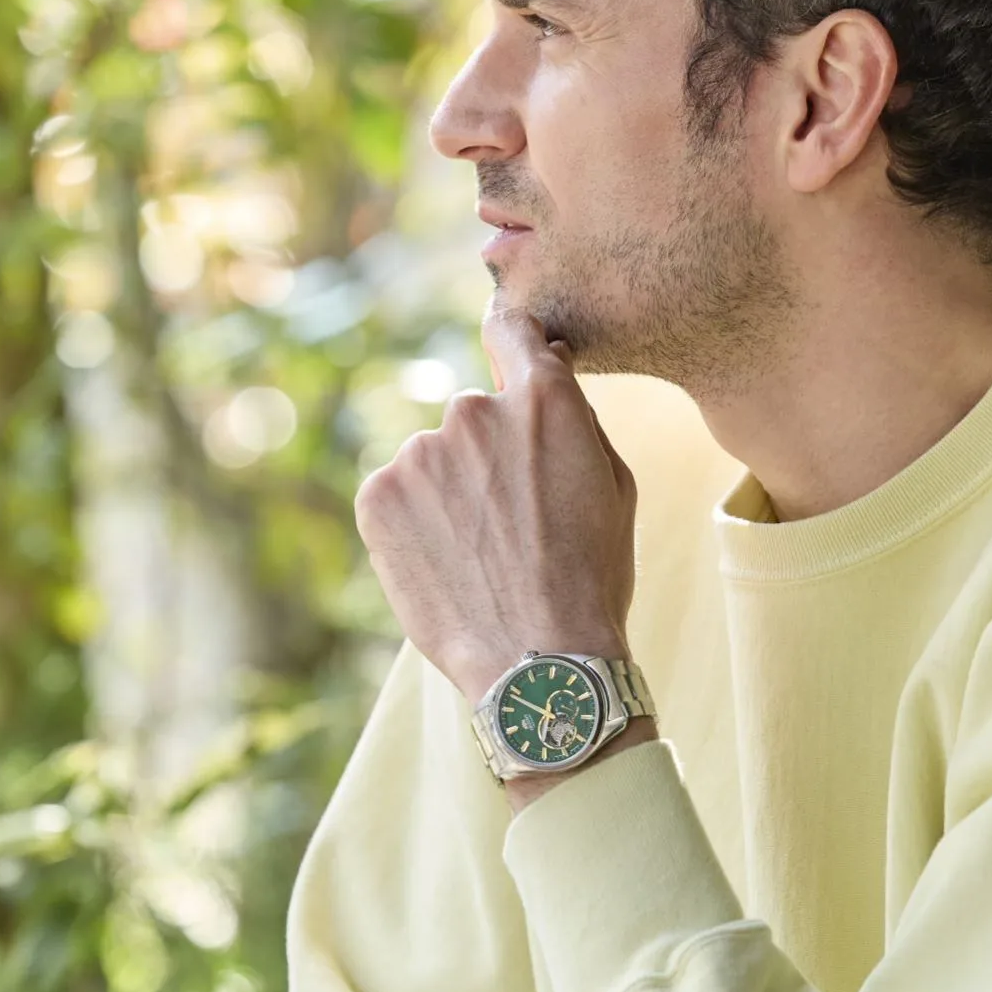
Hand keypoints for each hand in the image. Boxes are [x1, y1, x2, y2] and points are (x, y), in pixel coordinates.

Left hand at [354, 305, 638, 702]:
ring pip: (433, 458)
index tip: (512, 358)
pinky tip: (447, 565)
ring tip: (480, 556)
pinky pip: (396, 493)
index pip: (512, 328)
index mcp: (543, 401)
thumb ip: (577, 415)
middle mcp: (474, 410)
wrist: (538, 662)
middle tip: (512, 521)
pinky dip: (414, 522)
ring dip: (449, 492)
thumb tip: (550, 359)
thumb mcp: (615, 487)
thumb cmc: (592, 578)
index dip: (513, 343)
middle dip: (489, 453)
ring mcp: (419, 452)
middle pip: (475, 413)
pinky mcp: (376, 495)